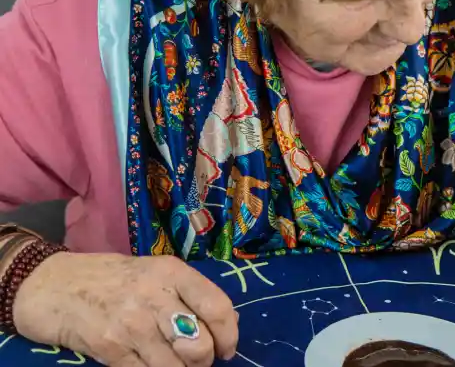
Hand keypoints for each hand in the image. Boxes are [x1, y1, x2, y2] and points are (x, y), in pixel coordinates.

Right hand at [13, 252, 238, 366]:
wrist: (49, 284)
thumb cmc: (109, 279)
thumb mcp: (152, 273)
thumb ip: (186, 294)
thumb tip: (224, 326)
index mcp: (172, 272)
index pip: (217, 307)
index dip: (229, 335)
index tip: (227, 349)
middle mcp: (154, 295)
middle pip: (200, 344)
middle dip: (204, 360)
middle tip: (197, 360)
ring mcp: (130, 323)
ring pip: (175, 366)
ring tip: (172, 363)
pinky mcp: (108, 347)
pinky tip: (148, 365)